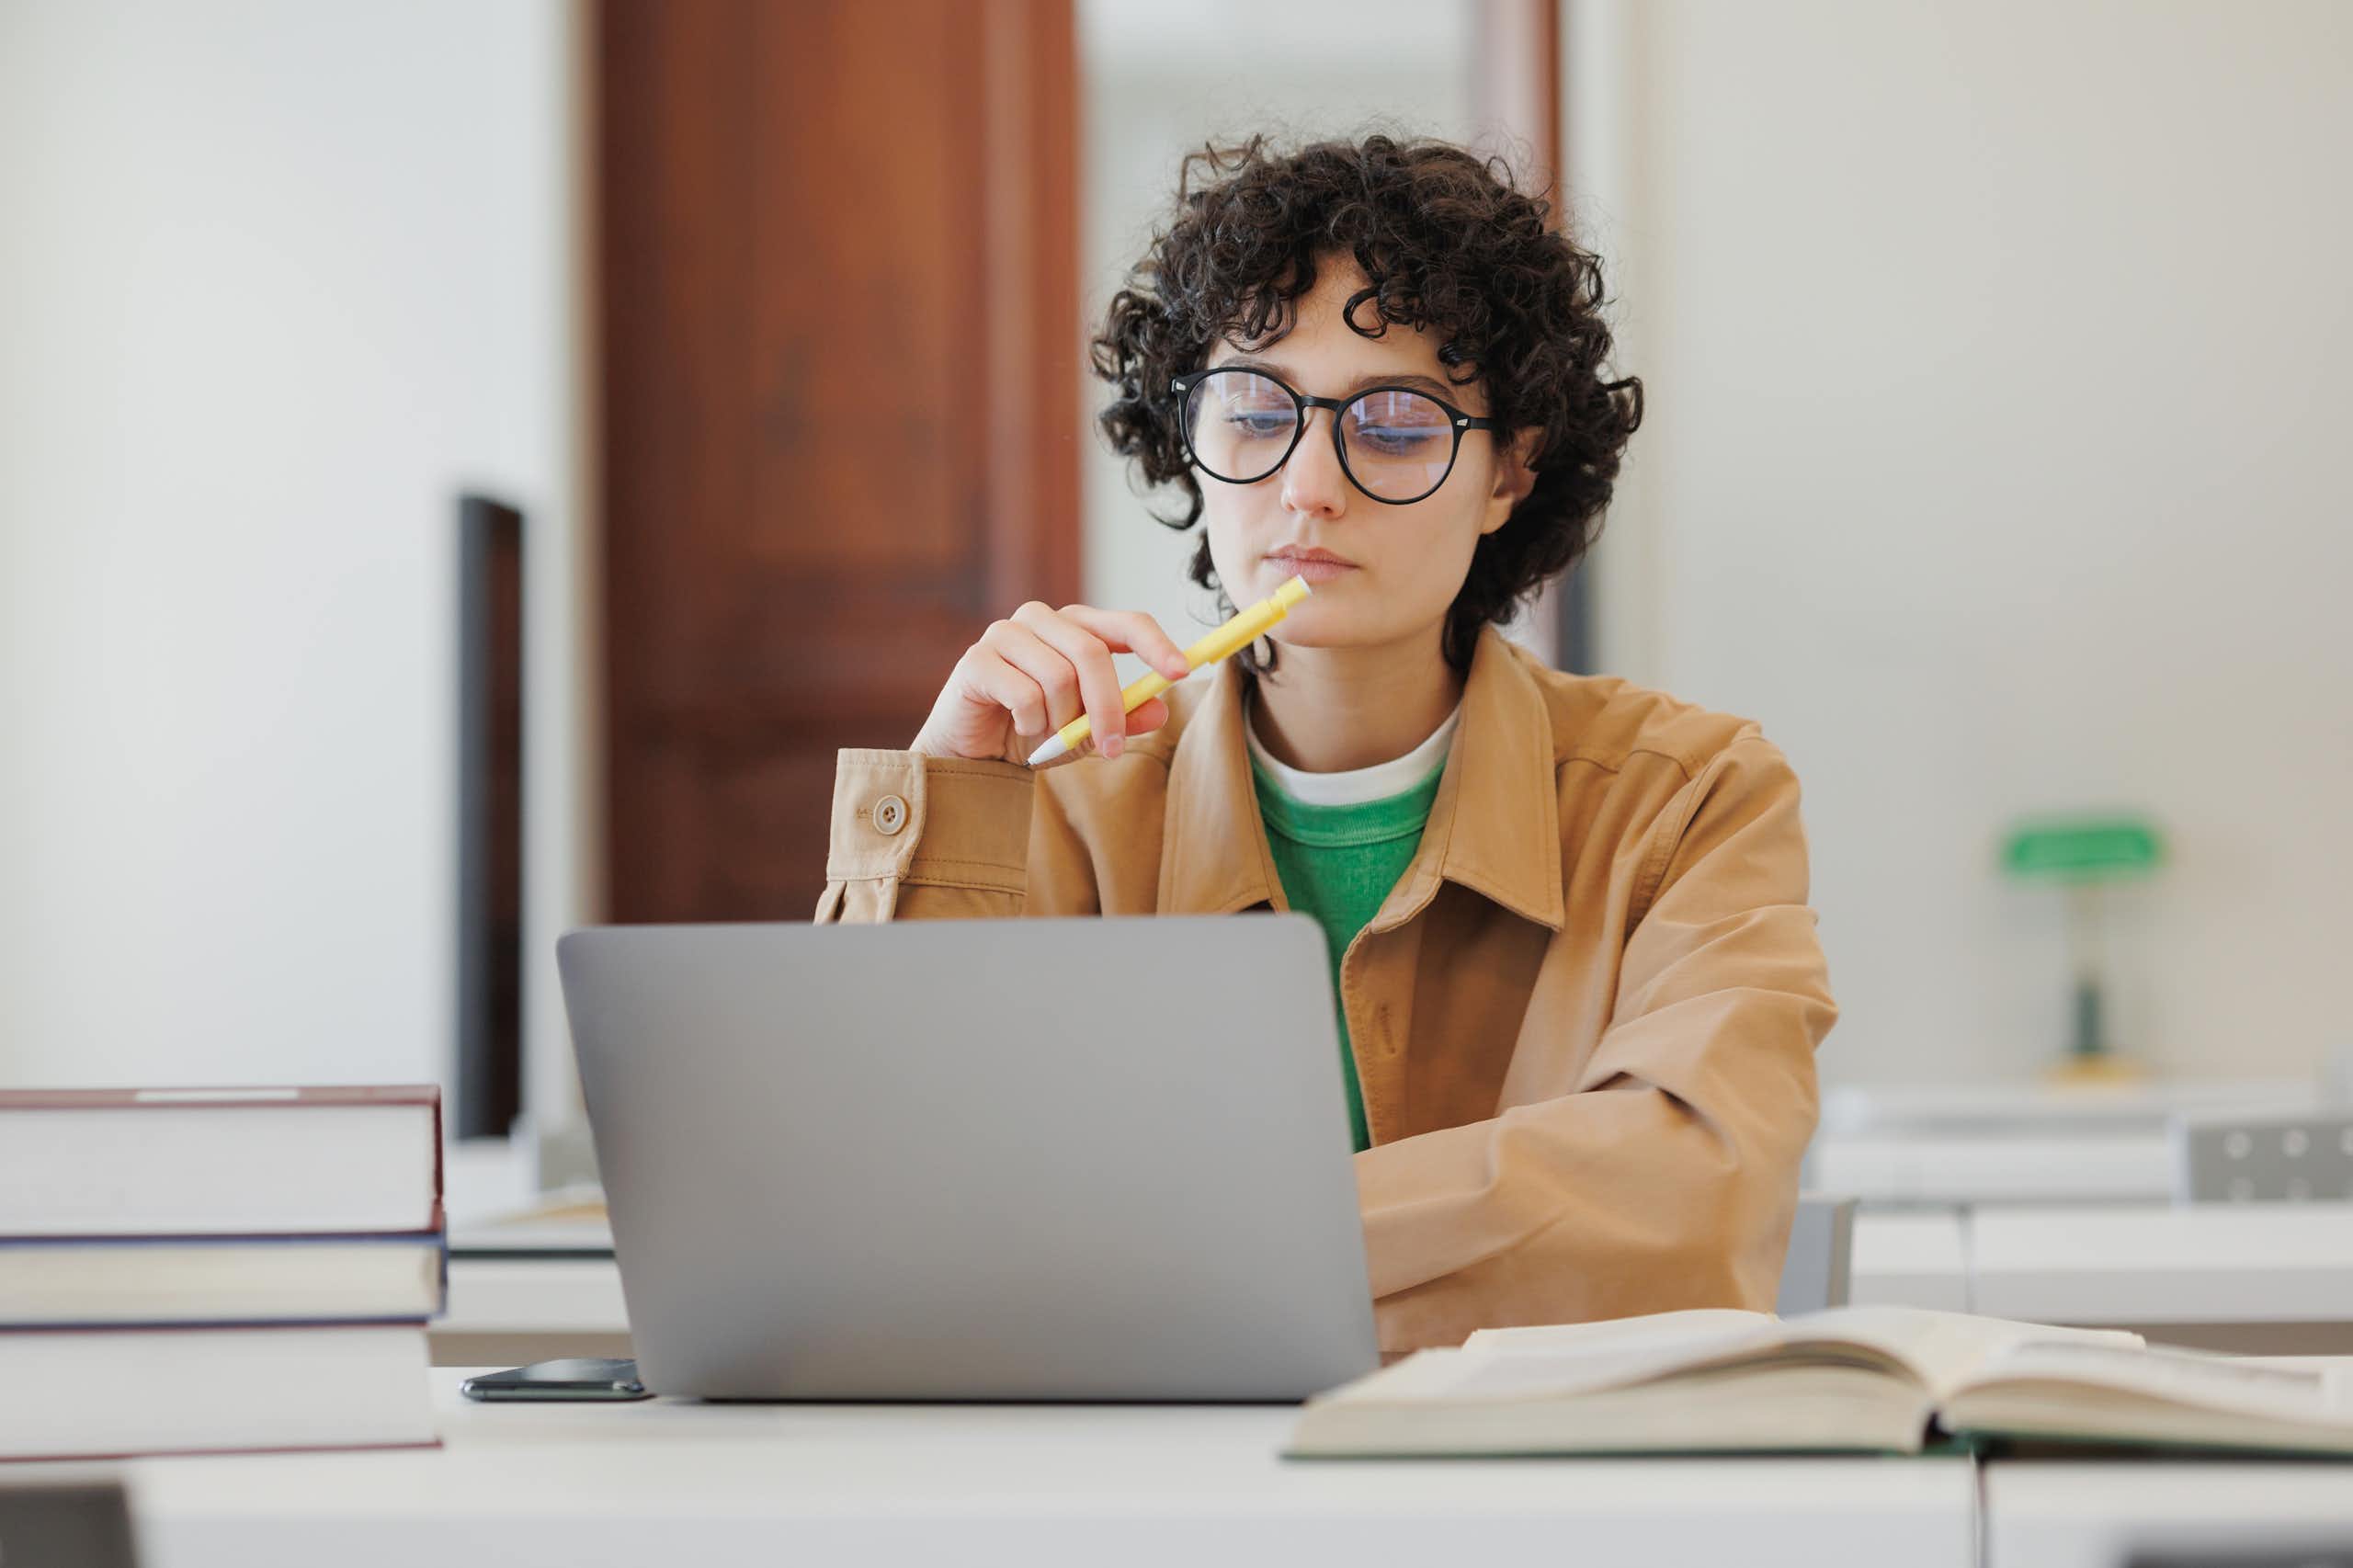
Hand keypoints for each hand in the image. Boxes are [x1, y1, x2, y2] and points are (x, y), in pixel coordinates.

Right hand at [910, 602, 1192, 768]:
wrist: (973, 754)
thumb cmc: (1032, 732)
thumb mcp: (1088, 731)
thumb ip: (1123, 717)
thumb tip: (1161, 708)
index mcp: (1076, 627)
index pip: (1126, 622)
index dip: (1156, 644)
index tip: (1182, 672)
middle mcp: (1042, 620)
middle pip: (1092, 652)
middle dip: (1108, 708)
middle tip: (1111, 749)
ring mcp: (1006, 634)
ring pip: (1058, 676)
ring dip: (1060, 721)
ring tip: (1047, 736)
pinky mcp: (977, 659)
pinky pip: (1024, 694)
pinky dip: (1030, 723)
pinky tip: (1019, 728)